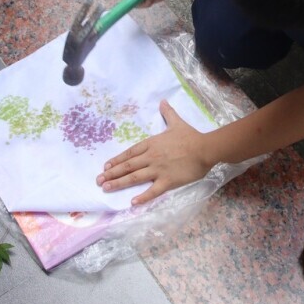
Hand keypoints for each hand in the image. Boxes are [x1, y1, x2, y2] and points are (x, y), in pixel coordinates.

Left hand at [97, 100, 212, 204]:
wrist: (204, 148)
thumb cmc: (190, 136)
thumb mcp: (176, 123)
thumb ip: (168, 113)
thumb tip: (163, 101)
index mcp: (151, 144)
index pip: (129, 153)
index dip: (117, 160)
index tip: (106, 166)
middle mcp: (151, 157)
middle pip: (128, 166)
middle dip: (112, 173)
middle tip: (99, 181)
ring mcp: (158, 170)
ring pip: (134, 177)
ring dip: (119, 183)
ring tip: (106, 188)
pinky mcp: (168, 181)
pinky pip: (153, 190)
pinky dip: (142, 197)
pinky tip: (132, 202)